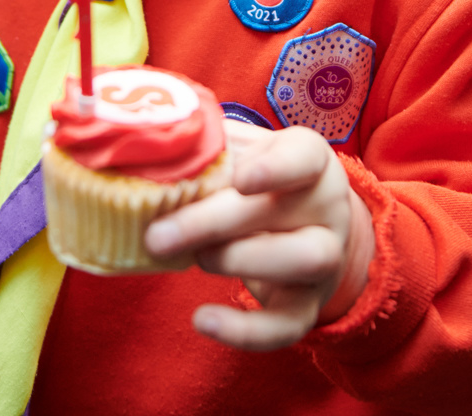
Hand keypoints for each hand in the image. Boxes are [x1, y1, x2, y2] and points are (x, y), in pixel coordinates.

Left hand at [143, 122, 374, 351]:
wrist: (301, 224)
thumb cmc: (253, 178)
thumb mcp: (236, 152)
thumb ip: (202, 146)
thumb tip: (143, 141)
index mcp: (309, 159)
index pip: (304, 158)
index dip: (274, 168)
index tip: (240, 179)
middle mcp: (327, 206)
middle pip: (286, 214)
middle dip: (215, 223)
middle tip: (159, 235)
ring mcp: (325, 256)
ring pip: (304, 261)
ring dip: (239, 261)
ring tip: (195, 259)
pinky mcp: (308, 303)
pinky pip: (289, 324)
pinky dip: (245, 331)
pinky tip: (202, 320)